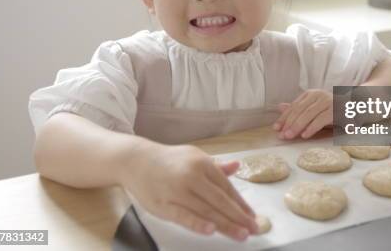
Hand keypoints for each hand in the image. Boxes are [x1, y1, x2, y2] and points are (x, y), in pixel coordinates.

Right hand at [120, 142, 256, 241]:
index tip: (252, 216)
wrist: (136, 160)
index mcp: (202, 164)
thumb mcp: (194, 157)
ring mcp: (177, 191)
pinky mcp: (163, 204)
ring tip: (241, 234)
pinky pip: (183, 216)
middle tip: (254, 229)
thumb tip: (237, 167)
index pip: (226, 187)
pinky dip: (198, 224)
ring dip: (225, 224)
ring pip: (205, 210)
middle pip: (220, 201)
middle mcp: (192, 176)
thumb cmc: (169, 161)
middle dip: (239, 216)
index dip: (241, 203)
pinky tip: (211, 230)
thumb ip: (216, 167)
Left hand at [273, 89, 332, 139]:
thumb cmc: (334, 111)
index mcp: (312, 94)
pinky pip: (321, 119)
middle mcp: (319, 95)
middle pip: (299, 109)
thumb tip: (280, 107)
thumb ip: (299, 109)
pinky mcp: (336, 110)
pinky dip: (311, 128)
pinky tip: (305, 135)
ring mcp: (328, 101)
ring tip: (289, 136)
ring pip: (308, 114)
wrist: (358, 108)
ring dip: (297, 126)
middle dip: (289, 123)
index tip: (276, 128)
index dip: (284, 117)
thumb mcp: (314, 110)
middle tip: (281, 135)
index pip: (294, 106)